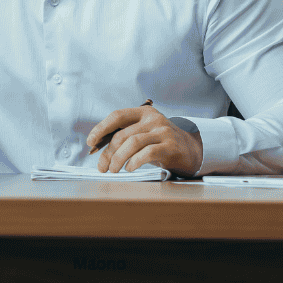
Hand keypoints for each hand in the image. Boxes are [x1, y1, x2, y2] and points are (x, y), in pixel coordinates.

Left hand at [85, 105, 202, 177]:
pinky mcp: (171, 146)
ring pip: (132, 143)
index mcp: (143, 112)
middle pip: (122, 134)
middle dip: (108, 152)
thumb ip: (125, 135)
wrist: (192, 150)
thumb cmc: (161, 142)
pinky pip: (147, 153)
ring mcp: (163, 131)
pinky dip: (134, 162)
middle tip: (102, 167)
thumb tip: (98, 146)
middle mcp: (153, 119)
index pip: (117, 116)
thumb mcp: (144, 132)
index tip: (90, 142)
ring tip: (113, 169)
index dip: (101, 128)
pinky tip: (129, 168)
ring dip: (118, 158)